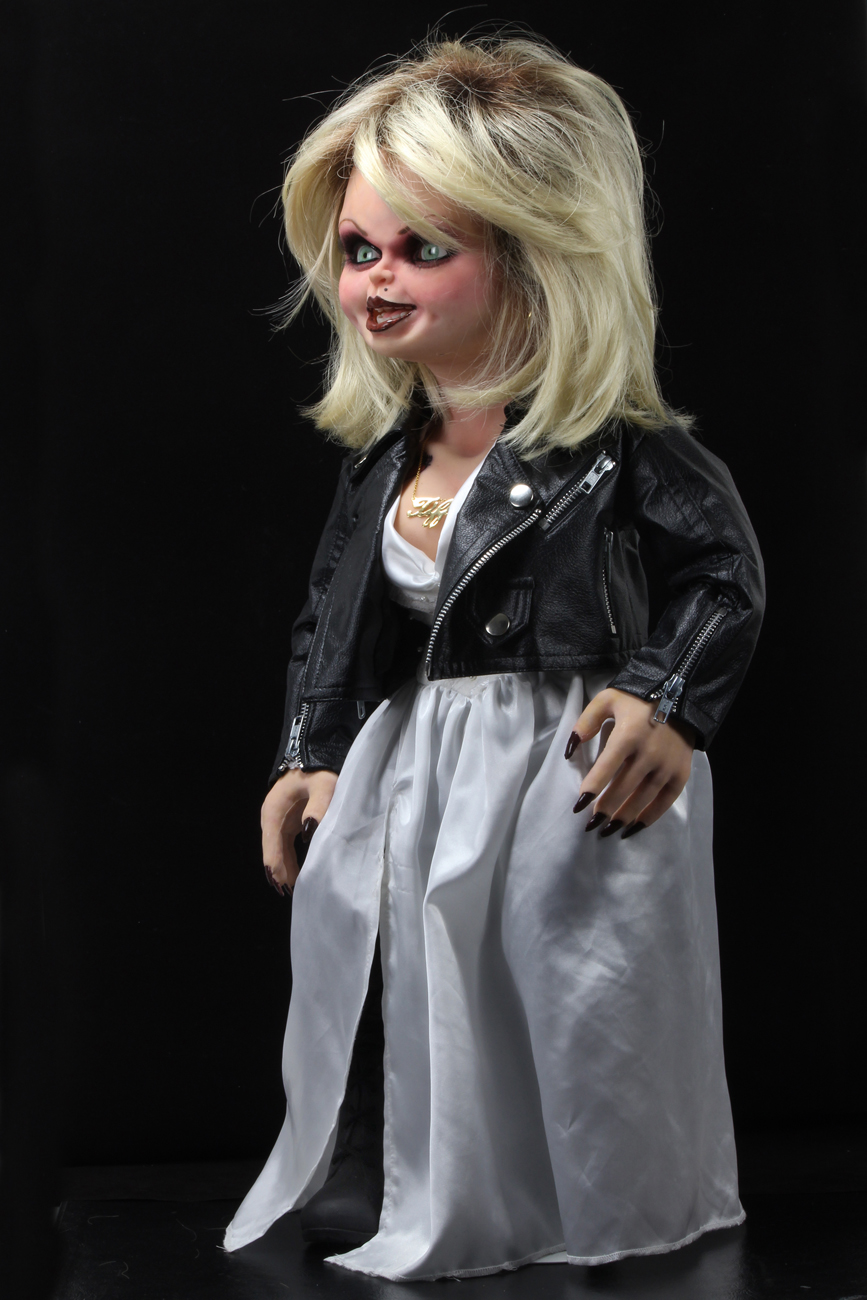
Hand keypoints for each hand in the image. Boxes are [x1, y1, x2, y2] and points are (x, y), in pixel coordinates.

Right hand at [261, 768, 337, 892]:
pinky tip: (296, 875)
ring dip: (285, 869)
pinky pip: (285, 846)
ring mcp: (279, 820)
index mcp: (274, 811)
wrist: (316, 753)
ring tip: (294, 890)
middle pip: (272, 851)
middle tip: (292, 894)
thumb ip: (318, 806)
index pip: (272, 845)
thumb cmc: (319, 770)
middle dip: (281, 873)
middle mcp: (272, 818)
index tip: (284, 885)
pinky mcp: (289, 822)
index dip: (277, 866)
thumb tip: (310, 831)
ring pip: (278, 851)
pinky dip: (289, 861)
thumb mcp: (323, 785)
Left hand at [566, 688, 694, 837]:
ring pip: (642, 799)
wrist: (680, 695)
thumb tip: (570, 750)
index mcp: (628, 735)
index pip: (606, 769)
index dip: (591, 789)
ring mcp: (667, 766)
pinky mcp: (681, 774)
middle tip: (590, 824)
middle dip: (604, 809)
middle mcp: (649, 753)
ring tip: (607, 829)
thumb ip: (585, 722)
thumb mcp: (607, 699)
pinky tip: (634, 827)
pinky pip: (664, 802)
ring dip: (623, 817)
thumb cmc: (637, 699)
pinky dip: (649, 817)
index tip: (578, 806)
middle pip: (623, 789)